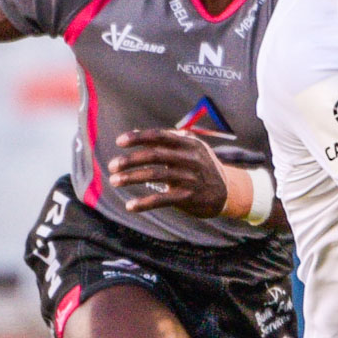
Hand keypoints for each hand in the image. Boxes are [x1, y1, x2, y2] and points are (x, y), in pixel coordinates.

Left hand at [109, 129, 226, 216]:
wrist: (226, 192)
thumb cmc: (200, 167)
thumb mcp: (190, 149)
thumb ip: (165, 141)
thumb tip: (133, 132)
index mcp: (189, 144)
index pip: (160, 136)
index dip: (139, 137)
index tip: (119, 142)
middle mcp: (191, 159)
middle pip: (155, 155)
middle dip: (130, 160)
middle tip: (111, 166)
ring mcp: (190, 178)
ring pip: (155, 175)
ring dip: (131, 178)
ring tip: (115, 181)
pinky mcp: (188, 197)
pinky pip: (162, 199)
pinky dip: (144, 203)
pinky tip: (130, 206)